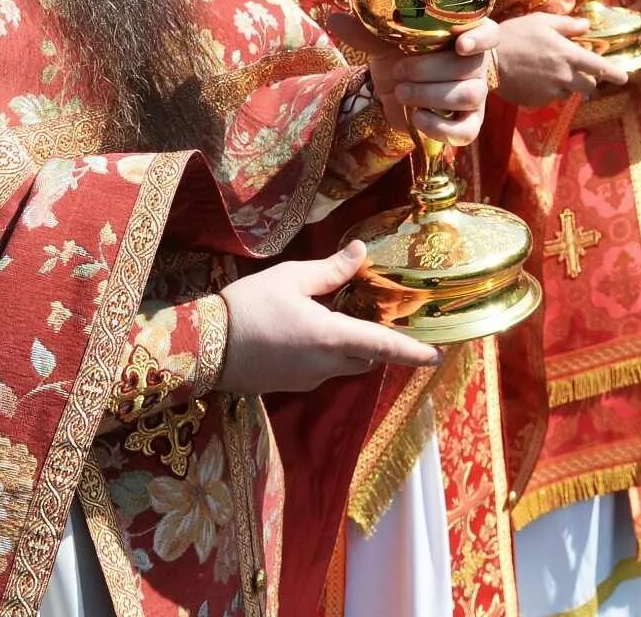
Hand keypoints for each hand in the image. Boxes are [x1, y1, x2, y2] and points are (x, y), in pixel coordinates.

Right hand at [217, 242, 437, 392]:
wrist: (203, 348)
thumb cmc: (248, 306)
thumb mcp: (291, 279)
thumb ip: (331, 270)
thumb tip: (361, 254)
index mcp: (331, 337)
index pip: (384, 346)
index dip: (413, 352)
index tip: (437, 356)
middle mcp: (326, 365)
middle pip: (368, 358)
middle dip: (379, 343)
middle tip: (378, 316)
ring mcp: (308, 380)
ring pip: (345, 366)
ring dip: (352, 348)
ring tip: (338, 316)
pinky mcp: (291, 386)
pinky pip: (323, 370)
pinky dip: (328, 354)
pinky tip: (308, 331)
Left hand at [364, 20, 498, 144]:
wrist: (403, 91)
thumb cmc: (402, 57)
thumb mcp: (387, 43)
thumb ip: (367, 31)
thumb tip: (334, 19)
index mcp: (463, 36)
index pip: (490, 34)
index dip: (480, 39)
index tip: (460, 43)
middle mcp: (475, 65)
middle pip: (469, 67)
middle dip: (430, 71)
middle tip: (399, 72)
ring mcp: (474, 95)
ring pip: (469, 96)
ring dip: (432, 96)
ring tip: (403, 93)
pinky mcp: (468, 123)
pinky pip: (466, 131)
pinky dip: (441, 127)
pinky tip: (418, 119)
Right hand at [489, 12, 630, 105]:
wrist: (487, 61)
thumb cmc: (514, 35)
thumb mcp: (541, 21)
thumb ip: (567, 25)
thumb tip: (587, 26)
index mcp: (569, 55)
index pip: (600, 67)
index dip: (615, 73)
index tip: (624, 78)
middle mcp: (564, 77)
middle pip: (589, 85)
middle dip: (588, 80)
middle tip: (578, 72)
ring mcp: (551, 92)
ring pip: (569, 93)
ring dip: (567, 85)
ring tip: (549, 72)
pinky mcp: (538, 102)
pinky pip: (551, 98)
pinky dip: (549, 91)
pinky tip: (535, 79)